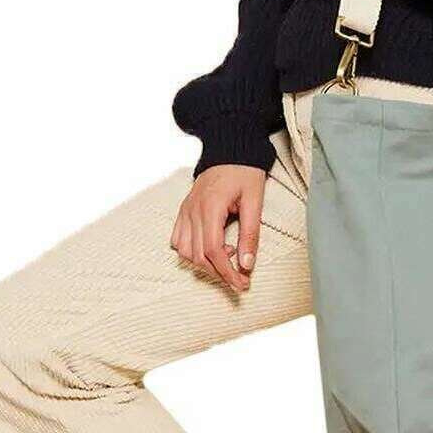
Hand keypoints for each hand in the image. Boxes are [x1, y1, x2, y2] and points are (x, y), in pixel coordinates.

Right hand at [170, 164, 267, 291]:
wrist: (230, 149)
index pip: (212, 251)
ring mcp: (185, 211)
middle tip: (239, 280)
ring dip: (204, 264)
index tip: (241, 283)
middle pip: (198, 256)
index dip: (227, 272)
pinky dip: (191, 252)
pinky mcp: (184, 211)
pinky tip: (209, 249)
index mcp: (210, 207)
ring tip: (227, 258)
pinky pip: (178, 240)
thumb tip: (247, 264)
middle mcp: (192, 211)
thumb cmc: (244, 171)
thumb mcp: (254, 201)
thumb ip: (250, 234)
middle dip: (219, 273)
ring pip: (185, 252)